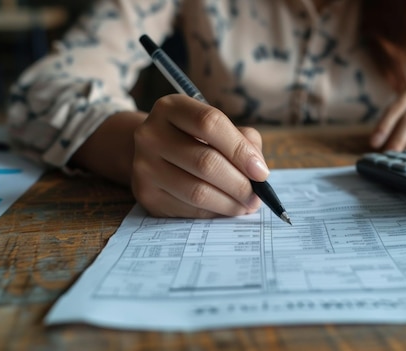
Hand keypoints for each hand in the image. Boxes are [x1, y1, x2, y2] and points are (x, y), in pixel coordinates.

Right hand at [131, 94, 267, 217]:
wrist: (154, 153)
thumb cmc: (197, 138)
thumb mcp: (220, 127)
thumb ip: (244, 141)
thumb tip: (258, 172)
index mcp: (172, 108)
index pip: (210, 123)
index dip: (240, 149)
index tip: (261, 172)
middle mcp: (151, 134)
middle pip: (205, 162)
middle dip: (239, 184)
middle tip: (257, 196)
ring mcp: (144, 166)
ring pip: (197, 191)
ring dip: (230, 203)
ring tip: (247, 205)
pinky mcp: (146, 195)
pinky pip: (188, 209)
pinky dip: (214, 212)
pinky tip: (225, 208)